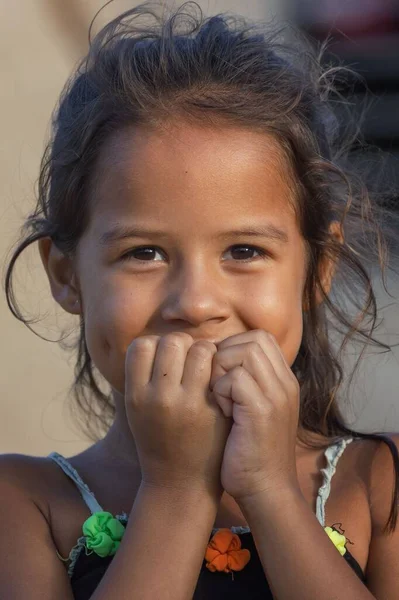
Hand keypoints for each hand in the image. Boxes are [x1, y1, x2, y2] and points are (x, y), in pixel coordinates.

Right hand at [124, 333, 231, 496]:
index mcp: (135, 395)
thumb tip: (157, 340)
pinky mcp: (213, 409)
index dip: (156, 348)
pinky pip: (219, 368)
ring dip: (205, 353)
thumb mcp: (138, 409)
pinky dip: (219, 367)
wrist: (181, 484)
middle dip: (183, 346)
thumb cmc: (158, 439)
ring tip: (205, 369)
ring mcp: (188, 403)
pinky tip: (217, 381)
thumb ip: (144, 376)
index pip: (142, 345)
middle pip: (172, 341)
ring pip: (199, 348)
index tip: (165, 362)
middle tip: (189, 363)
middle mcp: (158, 397)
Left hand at [209, 330, 299, 501]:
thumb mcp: (255, 410)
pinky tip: (222, 412)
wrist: (267, 491)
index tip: (219, 374)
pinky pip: (235, 377)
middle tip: (216, 384)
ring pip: (244, 351)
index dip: (234, 347)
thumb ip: (246, 383)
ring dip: (222, 370)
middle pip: (253, 339)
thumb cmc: (251, 451)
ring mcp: (277, 395)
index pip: (260, 338)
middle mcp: (285, 383)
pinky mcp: (262, 410)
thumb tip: (219, 358)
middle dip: (225, 355)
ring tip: (219, 396)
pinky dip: (221, 390)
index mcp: (284, 381)